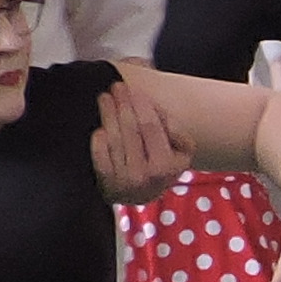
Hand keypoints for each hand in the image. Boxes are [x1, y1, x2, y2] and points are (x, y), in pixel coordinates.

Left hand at [90, 82, 188, 205]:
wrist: (140, 194)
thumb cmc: (161, 164)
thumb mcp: (181, 151)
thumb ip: (177, 131)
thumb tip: (157, 112)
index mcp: (166, 166)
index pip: (151, 128)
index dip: (142, 106)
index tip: (134, 90)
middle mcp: (145, 175)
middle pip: (131, 130)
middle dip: (123, 105)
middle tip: (117, 86)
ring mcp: (124, 180)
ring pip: (114, 139)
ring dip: (108, 114)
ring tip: (105, 97)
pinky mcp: (106, 182)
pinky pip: (100, 154)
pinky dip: (99, 138)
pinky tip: (100, 126)